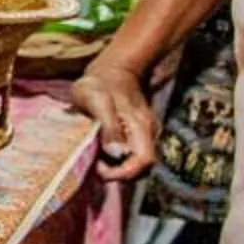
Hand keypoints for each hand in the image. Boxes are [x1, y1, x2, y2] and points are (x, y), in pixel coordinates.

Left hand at [70, 58, 160, 180]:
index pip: (144, 162)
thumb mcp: (97, 100)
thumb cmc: (101, 83)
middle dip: (119, 174)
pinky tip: (99, 152)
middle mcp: (147, 134)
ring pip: (136, 163)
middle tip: (95, 165)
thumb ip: (108, 126)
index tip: (100, 169)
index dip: (123, 173)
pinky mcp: (136, 135)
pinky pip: (130, 155)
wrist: (113, 69)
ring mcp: (144, 135)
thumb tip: (117, 153)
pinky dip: (116, 160)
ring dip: (116, 168)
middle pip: (142, 168)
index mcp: (140, 127)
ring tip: (95, 158)